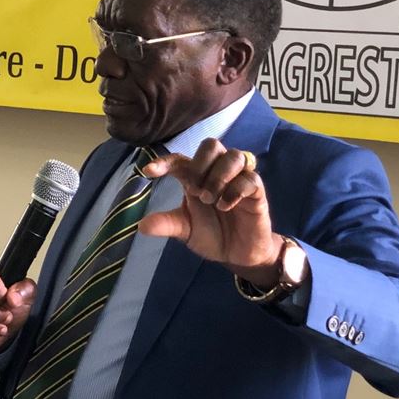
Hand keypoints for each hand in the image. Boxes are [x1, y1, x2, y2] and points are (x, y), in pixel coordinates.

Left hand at [137, 139, 281, 287]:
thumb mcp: (185, 230)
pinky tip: (225, 206)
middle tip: (195, 191)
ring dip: (218, 176)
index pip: (179, 160)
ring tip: (210, 199)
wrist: (238, 254)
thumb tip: (141, 226)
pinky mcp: (256, 192)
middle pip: (211, 144)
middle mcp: (217, 172)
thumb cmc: (211, 234)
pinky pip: (251, 178)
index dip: (164, 162)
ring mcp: (238, 179)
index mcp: (196, 178)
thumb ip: (167, 225)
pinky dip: (235, 190)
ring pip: (233, 155)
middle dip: (200, 164)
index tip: (148, 171)